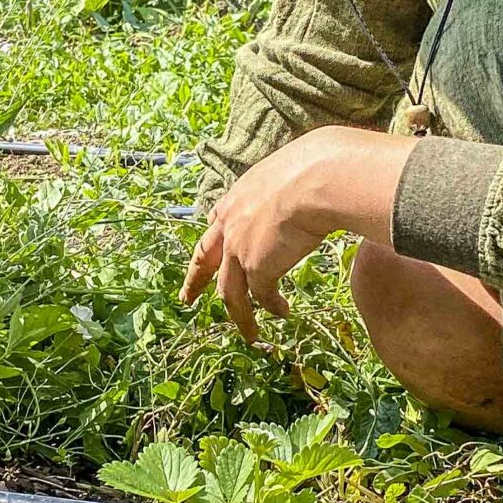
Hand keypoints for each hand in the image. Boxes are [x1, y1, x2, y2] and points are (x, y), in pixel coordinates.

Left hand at [183, 127, 414, 341]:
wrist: (316, 179)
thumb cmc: (313, 169)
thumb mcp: (286, 174)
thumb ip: (284, 189)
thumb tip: (307, 187)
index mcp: (235, 200)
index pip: (214, 226)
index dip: (210, 244)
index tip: (204, 256)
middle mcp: (230, 226)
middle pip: (204, 261)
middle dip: (194, 282)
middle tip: (187, 299)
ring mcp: (239, 249)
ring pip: (230, 293)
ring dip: (240, 315)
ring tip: (249, 333)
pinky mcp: (258, 268)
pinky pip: (262, 297)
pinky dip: (272, 307)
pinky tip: (283, 314)